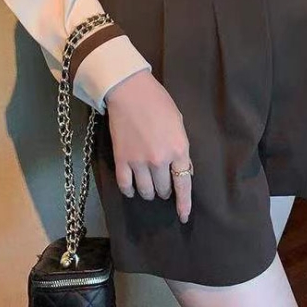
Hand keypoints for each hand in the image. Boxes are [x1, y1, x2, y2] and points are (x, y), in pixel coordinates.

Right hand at [104, 69, 192, 222]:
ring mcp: (139, 162)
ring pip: (146, 191)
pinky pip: (126, 186)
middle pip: (163, 189)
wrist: (129, 91)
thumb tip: (183, 169)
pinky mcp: (121, 160)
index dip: (184, 203)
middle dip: (165, 190)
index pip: (184, 184)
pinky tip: (132, 188)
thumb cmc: (158, 102)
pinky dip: (130, 190)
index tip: (183, 215)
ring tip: (149, 186)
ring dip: (149, 192)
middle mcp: (160, 160)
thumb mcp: (178, 123)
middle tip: (163, 184)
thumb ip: (181, 148)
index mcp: (178, 148)